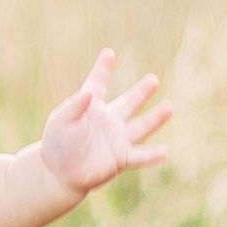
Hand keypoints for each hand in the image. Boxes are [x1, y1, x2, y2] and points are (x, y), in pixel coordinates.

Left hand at [40, 49, 170, 200]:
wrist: (59, 173)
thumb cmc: (57, 144)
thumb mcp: (60, 121)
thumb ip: (73, 107)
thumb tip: (88, 93)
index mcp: (91, 107)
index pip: (97, 84)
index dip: (102, 69)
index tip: (108, 53)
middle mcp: (108, 120)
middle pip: (128, 103)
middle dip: (141, 92)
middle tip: (153, 80)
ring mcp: (117, 139)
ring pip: (140, 127)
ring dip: (155, 119)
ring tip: (169, 107)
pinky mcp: (121, 158)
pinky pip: (139, 156)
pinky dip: (151, 156)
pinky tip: (164, 152)